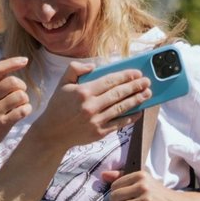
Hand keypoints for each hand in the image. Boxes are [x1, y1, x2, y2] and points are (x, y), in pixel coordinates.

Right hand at [0, 56, 32, 150]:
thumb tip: (4, 57)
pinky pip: (23, 110)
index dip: (12, 62)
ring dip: (25, 99)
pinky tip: (22, 111)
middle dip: (21, 85)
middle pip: (12, 82)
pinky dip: (26, 109)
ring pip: (20, 96)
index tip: (25, 60)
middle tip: (21, 92)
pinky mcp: (2, 124)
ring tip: (20, 104)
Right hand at [29, 63, 150, 150]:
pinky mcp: (99, 133)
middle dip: (135, 87)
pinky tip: (139, 111)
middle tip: (147, 82)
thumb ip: (75, 69)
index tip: (136, 73)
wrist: (52, 134)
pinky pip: (119, 124)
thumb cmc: (58, 107)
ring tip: (147, 94)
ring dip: (137, 100)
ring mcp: (96, 121)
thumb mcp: (62, 84)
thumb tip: (93, 66)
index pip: (109, 81)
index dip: (125, 76)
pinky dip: (130, 118)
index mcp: (83, 92)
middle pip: (118, 94)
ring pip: (121, 108)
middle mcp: (91, 106)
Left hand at [100, 168, 181, 200]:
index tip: (127, 198)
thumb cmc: (158, 194)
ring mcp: (147, 200)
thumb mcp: (143, 181)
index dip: (118, 195)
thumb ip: (122, 177)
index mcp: (140, 176)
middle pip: (114, 199)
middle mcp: (143, 186)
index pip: (114, 186)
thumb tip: (103, 175)